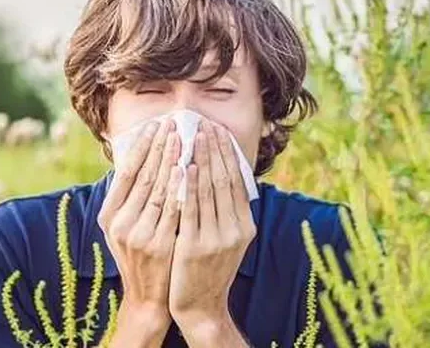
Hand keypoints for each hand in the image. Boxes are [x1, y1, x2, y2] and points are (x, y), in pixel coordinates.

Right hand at [97, 119, 183, 343]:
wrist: (149, 298)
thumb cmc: (142, 255)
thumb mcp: (126, 227)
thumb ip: (131, 197)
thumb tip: (141, 157)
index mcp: (109, 216)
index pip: (126, 172)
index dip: (141, 147)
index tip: (155, 125)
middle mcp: (120, 224)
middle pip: (143, 176)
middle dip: (159, 147)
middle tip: (172, 123)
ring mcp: (139, 235)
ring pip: (159, 189)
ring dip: (172, 161)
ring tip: (183, 138)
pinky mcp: (160, 245)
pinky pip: (173, 209)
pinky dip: (181, 188)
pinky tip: (189, 169)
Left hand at [168, 119, 256, 341]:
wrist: (200, 306)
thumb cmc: (209, 268)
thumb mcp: (228, 240)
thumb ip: (227, 212)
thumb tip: (223, 176)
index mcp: (245, 226)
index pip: (237, 181)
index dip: (228, 154)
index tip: (219, 131)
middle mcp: (235, 230)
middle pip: (225, 180)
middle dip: (215, 149)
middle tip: (206, 124)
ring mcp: (216, 238)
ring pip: (209, 190)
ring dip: (201, 159)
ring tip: (193, 136)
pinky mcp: (195, 246)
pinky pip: (191, 208)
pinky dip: (189, 185)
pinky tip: (184, 166)